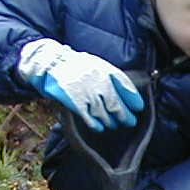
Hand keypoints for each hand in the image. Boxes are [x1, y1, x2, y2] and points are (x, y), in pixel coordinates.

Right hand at [17, 38, 143, 131]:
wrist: (50, 62)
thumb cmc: (75, 65)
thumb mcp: (95, 64)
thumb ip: (109, 76)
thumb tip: (124, 92)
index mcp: (105, 70)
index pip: (125, 86)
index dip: (133, 99)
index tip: (138, 107)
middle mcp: (98, 82)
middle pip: (116, 104)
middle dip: (124, 115)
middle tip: (129, 121)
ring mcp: (86, 93)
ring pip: (103, 113)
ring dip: (110, 121)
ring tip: (112, 124)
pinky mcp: (75, 102)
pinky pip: (88, 117)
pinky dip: (95, 124)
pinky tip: (99, 127)